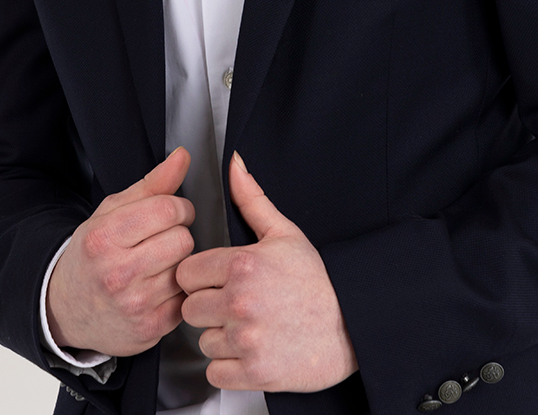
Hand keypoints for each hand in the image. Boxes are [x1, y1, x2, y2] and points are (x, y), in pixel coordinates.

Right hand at [46, 146, 193, 356]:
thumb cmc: (92, 254)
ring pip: (188, 268)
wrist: (65, 308)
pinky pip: (187, 298)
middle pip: (183, 239)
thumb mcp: (111, 212)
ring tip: (157, 264)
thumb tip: (183, 156)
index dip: (178, 207)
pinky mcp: (150, 329)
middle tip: (160, 241)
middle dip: (177, 235)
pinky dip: (178, 291)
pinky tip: (158, 288)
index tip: (171, 213)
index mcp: (103, 238)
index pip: (168, 209)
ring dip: (179, 263)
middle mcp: (116, 273)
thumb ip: (152, 183)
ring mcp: (134, 305)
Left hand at [177, 153, 357, 391]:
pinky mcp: (253, 372)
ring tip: (248, 326)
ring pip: (202, 341)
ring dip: (220, 337)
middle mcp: (240, 302)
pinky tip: (250, 349)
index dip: (200, 277)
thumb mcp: (285, 233)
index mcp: (243, 264)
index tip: (216, 281)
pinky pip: (215, 371)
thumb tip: (235, 165)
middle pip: (189, 309)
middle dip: (208, 307)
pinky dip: (229, 365)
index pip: (186, 273)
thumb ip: (251, 200)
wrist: (351, 325)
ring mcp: (246, 339)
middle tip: (234, 304)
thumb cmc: (317, 281)